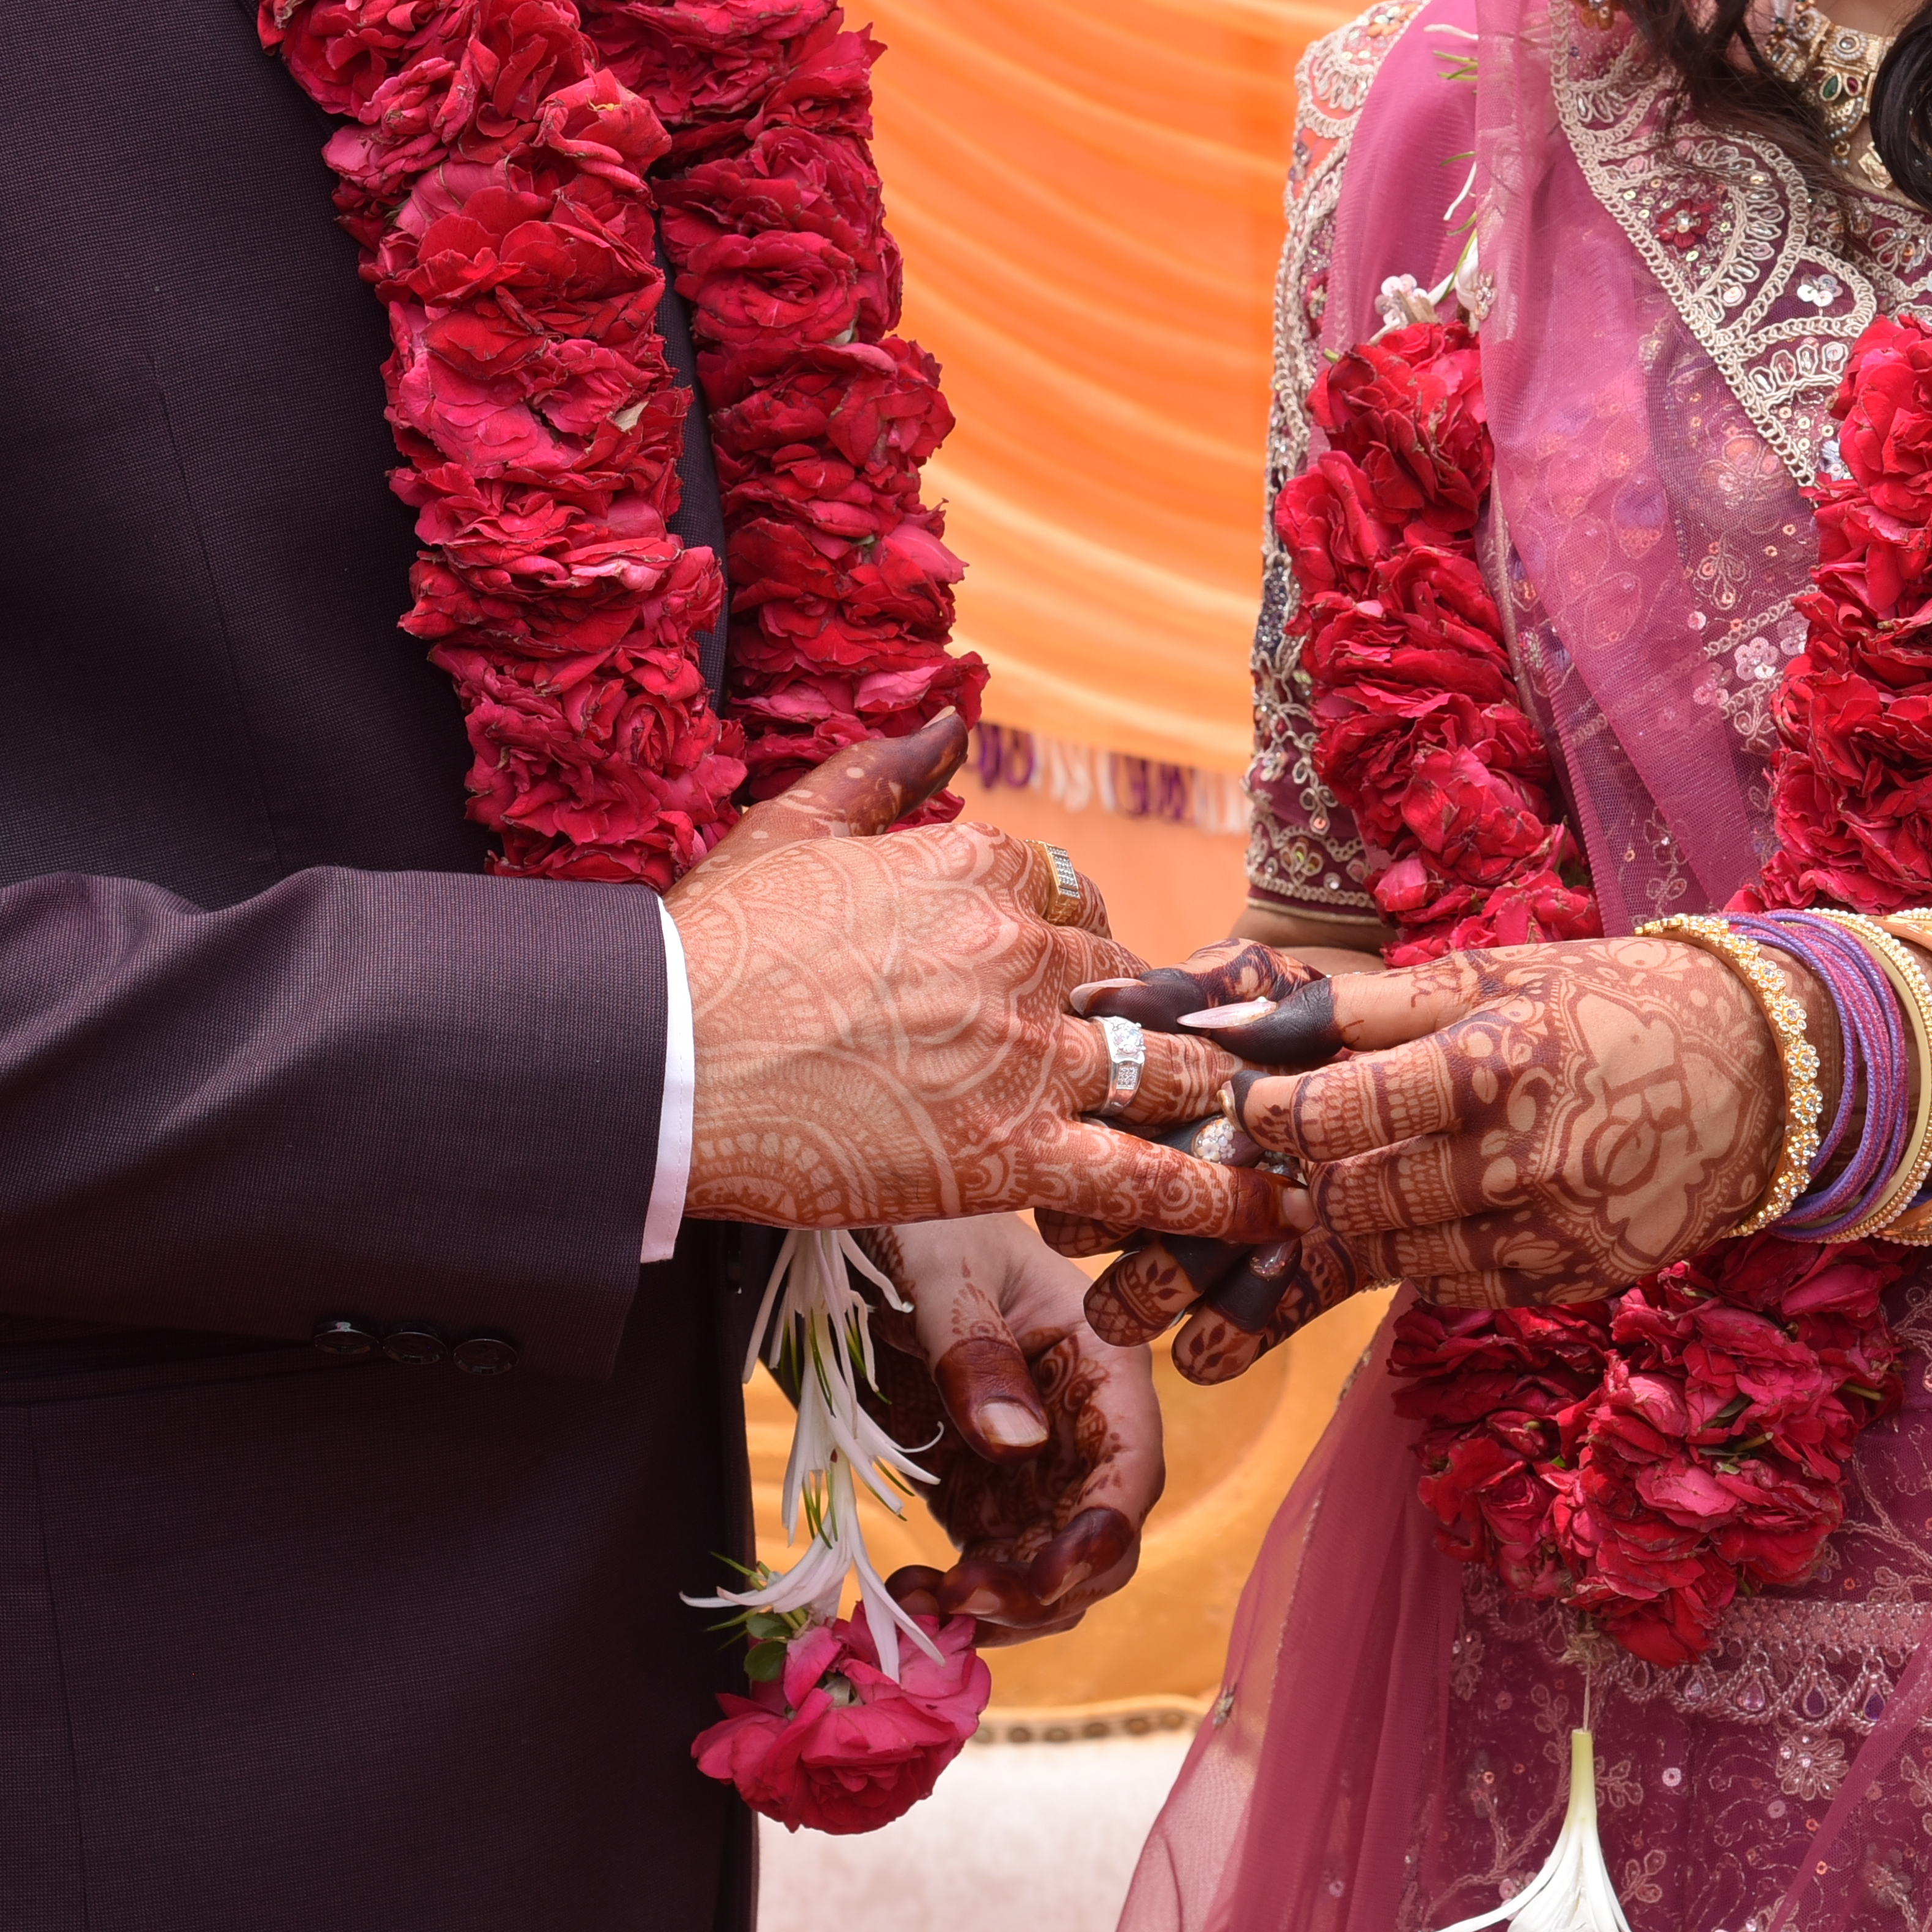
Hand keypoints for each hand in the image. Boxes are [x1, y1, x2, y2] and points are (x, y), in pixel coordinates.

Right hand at [663, 717, 1278, 1235]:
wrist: (655, 1060)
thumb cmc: (707, 948)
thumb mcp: (791, 825)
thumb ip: (884, 772)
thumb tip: (948, 717)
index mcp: (976, 864)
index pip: (1071, 895)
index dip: (1075, 943)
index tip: (1069, 980)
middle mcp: (1019, 950)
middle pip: (1130, 984)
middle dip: (1154, 1025)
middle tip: (1178, 1062)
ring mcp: (1024, 1055)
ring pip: (1165, 1072)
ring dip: (1218, 1101)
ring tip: (1267, 1132)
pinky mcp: (1012, 1153)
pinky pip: (1146, 1178)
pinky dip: (1221, 1198)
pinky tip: (1276, 1214)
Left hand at [861, 1217, 1160, 1642]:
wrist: (860, 1222)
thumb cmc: (919, 1222)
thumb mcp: (939, 1265)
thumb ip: (973, 1349)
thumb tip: (1016, 1446)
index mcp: (1101, 1361)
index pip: (1132, 1467)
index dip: (1101, 1534)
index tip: (1045, 1579)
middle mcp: (1084, 1426)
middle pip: (1100, 1541)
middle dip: (1045, 1589)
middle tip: (962, 1599)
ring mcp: (1037, 1468)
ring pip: (1052, 1572)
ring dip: (1000, 1608)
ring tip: (923, 1604)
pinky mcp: (986, 1493)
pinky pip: (994, 1567)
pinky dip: (958, 1596)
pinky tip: (907, 1591)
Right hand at [1031, 938, 1369, 1384]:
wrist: (1401, 1066)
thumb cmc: (1314, 1016)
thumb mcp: (1256, 978)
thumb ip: (1190, 986)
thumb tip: (1105, 1003)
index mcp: (1115, 1120)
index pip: (1061, 1148)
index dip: (1117, 1129)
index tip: (1203, 1097)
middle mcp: (1135, 1194)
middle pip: (1075, 1234)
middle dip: (1144, 1206)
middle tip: (1239, 1162)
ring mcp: (1186, 1262)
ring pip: (1123, 1309)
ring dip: (1181, 1275)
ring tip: (1264, 1223)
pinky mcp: (1252, 1311)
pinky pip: (1205, 1356)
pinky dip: (1236, 1323)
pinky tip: (1290, 1261)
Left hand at [1207, 936, 1802, 1307]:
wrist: (1761, 1071)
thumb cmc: (1607, 1003)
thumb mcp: (1493, 976)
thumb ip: (1359, 1007)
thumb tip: (1230, 1031)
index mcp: (1501, 1060)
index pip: (1342, 1113)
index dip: (1277, 1113)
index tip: (1257, 1103)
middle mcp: (1529, 1155)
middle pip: (1361, 1198)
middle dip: (1316, 1179)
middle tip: (1311, 1153)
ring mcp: (1559, 1228)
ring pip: (1401, 1256)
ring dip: (1367, 1224)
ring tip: (1379, 1176)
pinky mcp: (1582, 1276)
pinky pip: (1460, 1288)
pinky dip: (1429, 1258)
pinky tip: (1448, 1211)